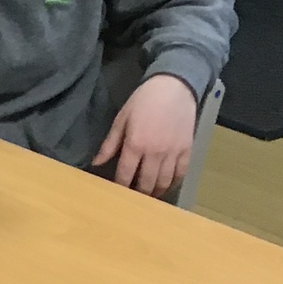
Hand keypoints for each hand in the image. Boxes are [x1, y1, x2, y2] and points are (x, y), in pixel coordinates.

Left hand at [92, 76, 198, 195]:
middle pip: (145, 184)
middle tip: (133, 197)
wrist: (175, 86)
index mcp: (135, 144)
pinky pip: (180, 173)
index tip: (117, 192)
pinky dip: (173, 183)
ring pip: (163, 182)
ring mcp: (172, 153)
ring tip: (148, 195)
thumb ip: (110, 144)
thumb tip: (96, 163)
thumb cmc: (144, 100)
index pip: (125, 175)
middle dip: (138, 194)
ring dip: (155, 192)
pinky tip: (166, 184)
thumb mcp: (122, 119)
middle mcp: (154, 152)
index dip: (120, 187)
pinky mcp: (187, 150)